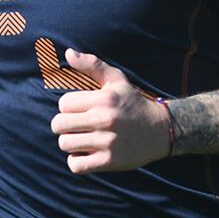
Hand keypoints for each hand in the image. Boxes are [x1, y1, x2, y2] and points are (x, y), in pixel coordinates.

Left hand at [49, 48, 170, 174]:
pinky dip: (76, 161)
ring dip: (69, 143)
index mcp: (104, 99)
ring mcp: (107, 142)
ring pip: (65, 144)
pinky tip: (85, 154)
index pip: (64, 103)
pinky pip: (76, 165)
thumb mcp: (116, 80)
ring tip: (80, 139)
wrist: (160, 130)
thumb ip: (91, 64)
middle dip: (63, 125)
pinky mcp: (109, 162)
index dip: (68, 106)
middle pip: (59, 124)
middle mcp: (105, 120)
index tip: (79, 110)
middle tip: (74, 126)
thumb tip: (68, 52)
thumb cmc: (132, 102)